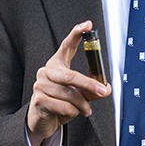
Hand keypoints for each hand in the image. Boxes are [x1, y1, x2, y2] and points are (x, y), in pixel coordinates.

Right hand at [26, 21, 110, 145]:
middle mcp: (46, 72)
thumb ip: (90, 90)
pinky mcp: (38, 100)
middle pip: (70, 76)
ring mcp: (40, 85)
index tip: (88, 25)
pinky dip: (73, 112)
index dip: (76, 33)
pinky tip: (72, 113)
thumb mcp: (77, 94)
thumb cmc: (59, 103)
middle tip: (103, 90)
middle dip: (89, 84)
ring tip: (85, 110)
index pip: (66, 45)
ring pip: (70, 95)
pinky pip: (63, 106)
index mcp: (56, 65)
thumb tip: (106, 89)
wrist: (41, 120)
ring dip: (82, 105)